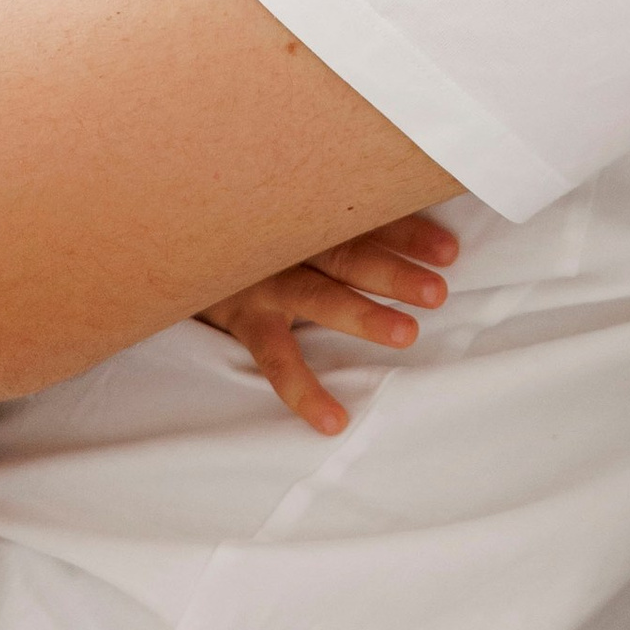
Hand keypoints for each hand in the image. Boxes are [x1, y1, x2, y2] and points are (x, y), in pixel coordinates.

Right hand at [200, 212, 462, 435]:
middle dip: (393, 273)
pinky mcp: (243, 316)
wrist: (179, 237)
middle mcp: (287, 239)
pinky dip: (303, 390)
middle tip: (437, 292)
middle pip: (346, 253)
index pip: (363, 218)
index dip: (408, 233)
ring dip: (363, 314)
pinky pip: (276, 359)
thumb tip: (420, 222)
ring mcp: (263, 278)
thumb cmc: (261, 228)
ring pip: (318, 296)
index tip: (449, 252)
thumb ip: (342, 215)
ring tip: (407, 333)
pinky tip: (333, 419)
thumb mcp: (296, 211)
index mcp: (308, 210)